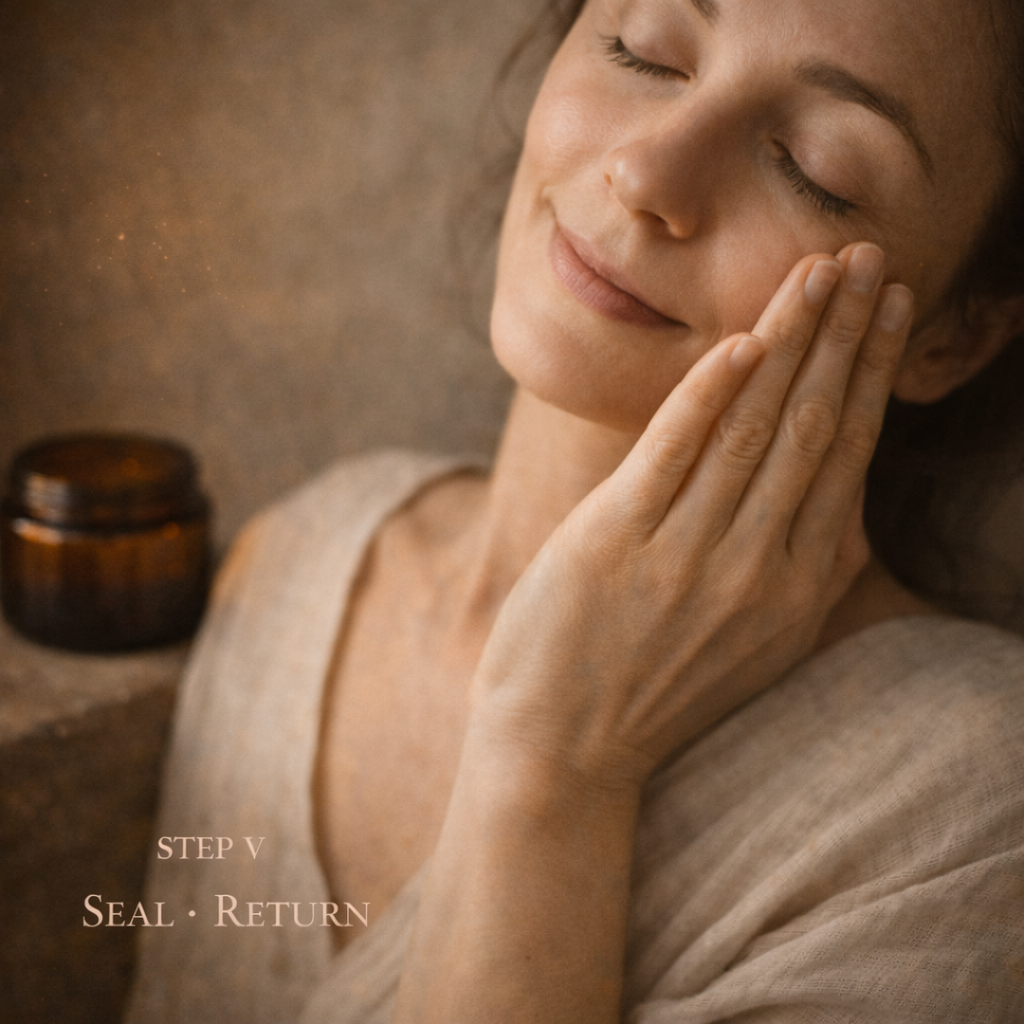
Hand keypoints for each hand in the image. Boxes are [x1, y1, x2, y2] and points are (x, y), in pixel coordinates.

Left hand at [469, 242, 913, 792]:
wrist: (562, 754)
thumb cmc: (650, 692)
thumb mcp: (751, 647)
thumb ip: (800, 579)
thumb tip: (843, 510)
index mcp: (793, 587)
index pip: (844, 455)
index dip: (868, 373)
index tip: (886, 307)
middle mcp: (753, 567)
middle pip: (809, 426)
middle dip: (841, 334)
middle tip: (866, 257)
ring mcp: (685, 554)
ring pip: (753, 428)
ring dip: (790, 340)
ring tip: (817, 272)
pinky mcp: (616, 542)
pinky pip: (672, 453)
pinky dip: (709, 394)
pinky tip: (741, 342)